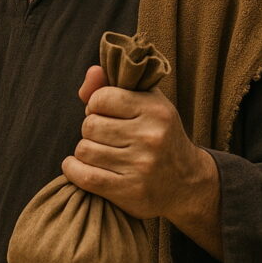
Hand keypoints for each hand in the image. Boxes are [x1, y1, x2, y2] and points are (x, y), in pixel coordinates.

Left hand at [62, 66, 223, 258]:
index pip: (101, 98)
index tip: (103, 112)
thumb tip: (92, 72)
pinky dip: (73, 169)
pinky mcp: (130, 191)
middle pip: (90, 125)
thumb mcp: (146, 102)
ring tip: (99, 152)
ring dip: (85, 151)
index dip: (95, 104)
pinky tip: (78, 166)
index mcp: (155, 110)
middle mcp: (151, 137)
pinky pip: (85, 176)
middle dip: (90, 129)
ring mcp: (141, 166)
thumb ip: (114, 84)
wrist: (188, 183)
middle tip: (103, 135)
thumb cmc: (159, 134)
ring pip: (84, 150)